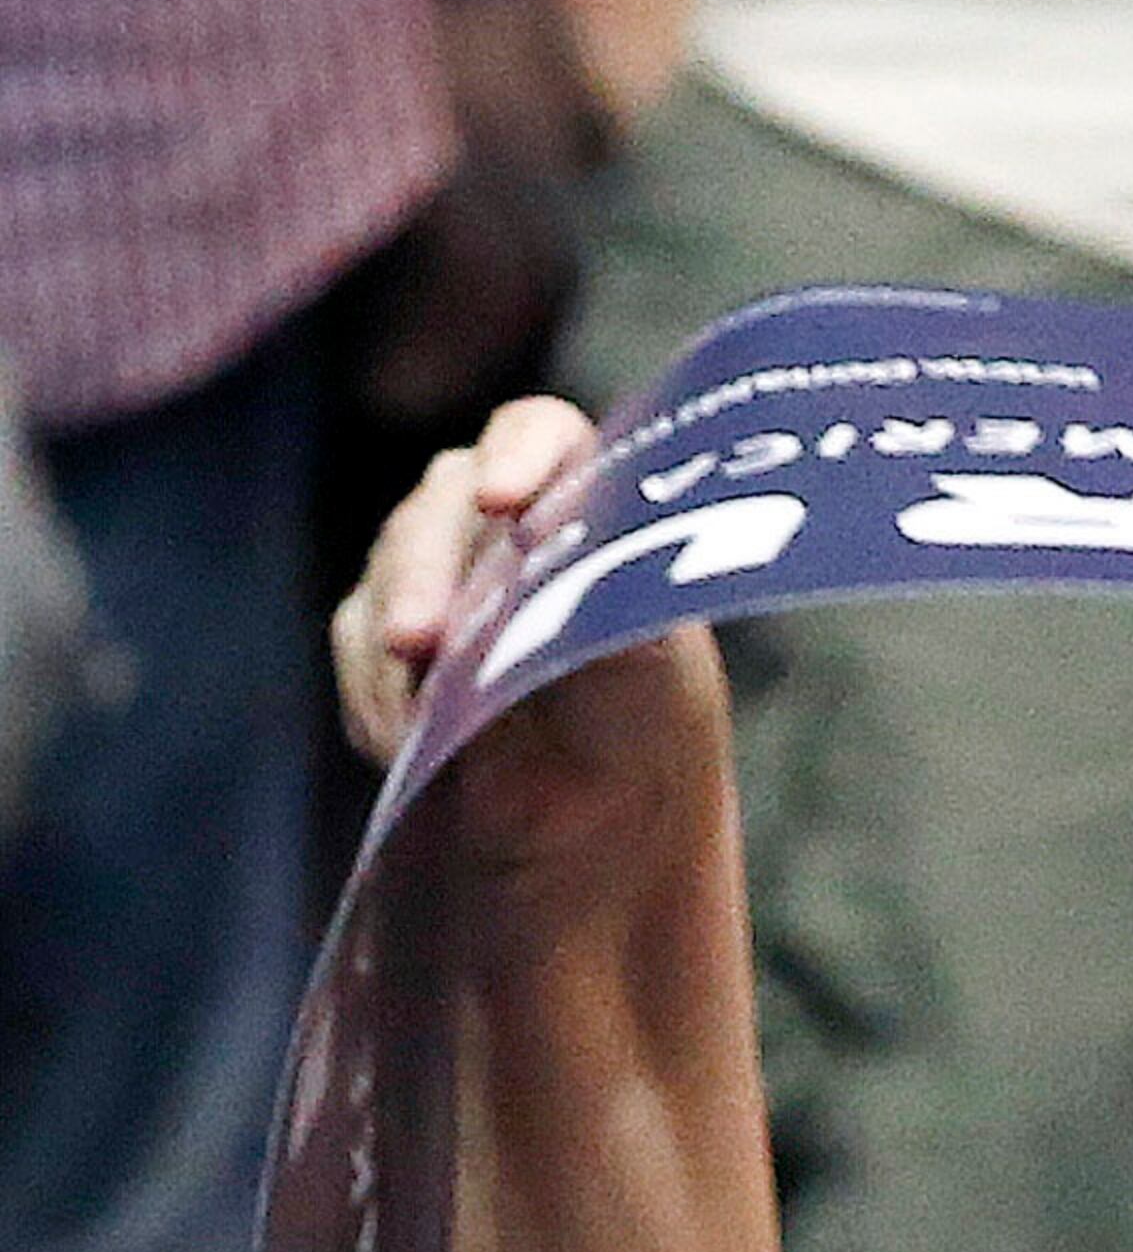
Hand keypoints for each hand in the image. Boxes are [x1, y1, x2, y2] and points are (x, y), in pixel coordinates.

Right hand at [332, 395, 719, 883]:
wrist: (607, 814)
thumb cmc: (648, 720)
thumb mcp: (655, 671)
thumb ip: (618, 609)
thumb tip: (581, 586)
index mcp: (572, 492)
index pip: (538, 437)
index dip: (517, 458)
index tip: (503, 504)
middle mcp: (490, 513)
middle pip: (441, 506)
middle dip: (425, 573)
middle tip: (418, 640)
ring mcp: (430, 566)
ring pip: (390, 572)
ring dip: (396, 644)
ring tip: (417, 721)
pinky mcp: (382, 633)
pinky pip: (358, 645)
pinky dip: (379, 697)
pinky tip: (406, 748)